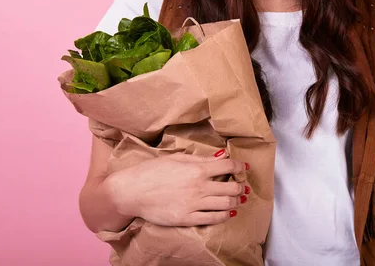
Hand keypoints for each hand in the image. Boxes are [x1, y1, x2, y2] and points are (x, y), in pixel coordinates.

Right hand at [105, 150, 250, 226]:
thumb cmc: (151, 172)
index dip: (239, 166)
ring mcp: (194, 205)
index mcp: (197, 169)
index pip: (228, 166)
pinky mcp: (187, 219)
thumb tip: (221, 156)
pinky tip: (227, 212)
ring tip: (238, 199)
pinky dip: (224, 215)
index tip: (243, 167)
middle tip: (242, 186)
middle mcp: (199, 187)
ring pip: (226, 204)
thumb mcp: (176, 158)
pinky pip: (213, 219)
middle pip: (231, 187)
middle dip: (240, 186)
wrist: (131, 191)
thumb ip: (201, 159)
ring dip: (236, 201)